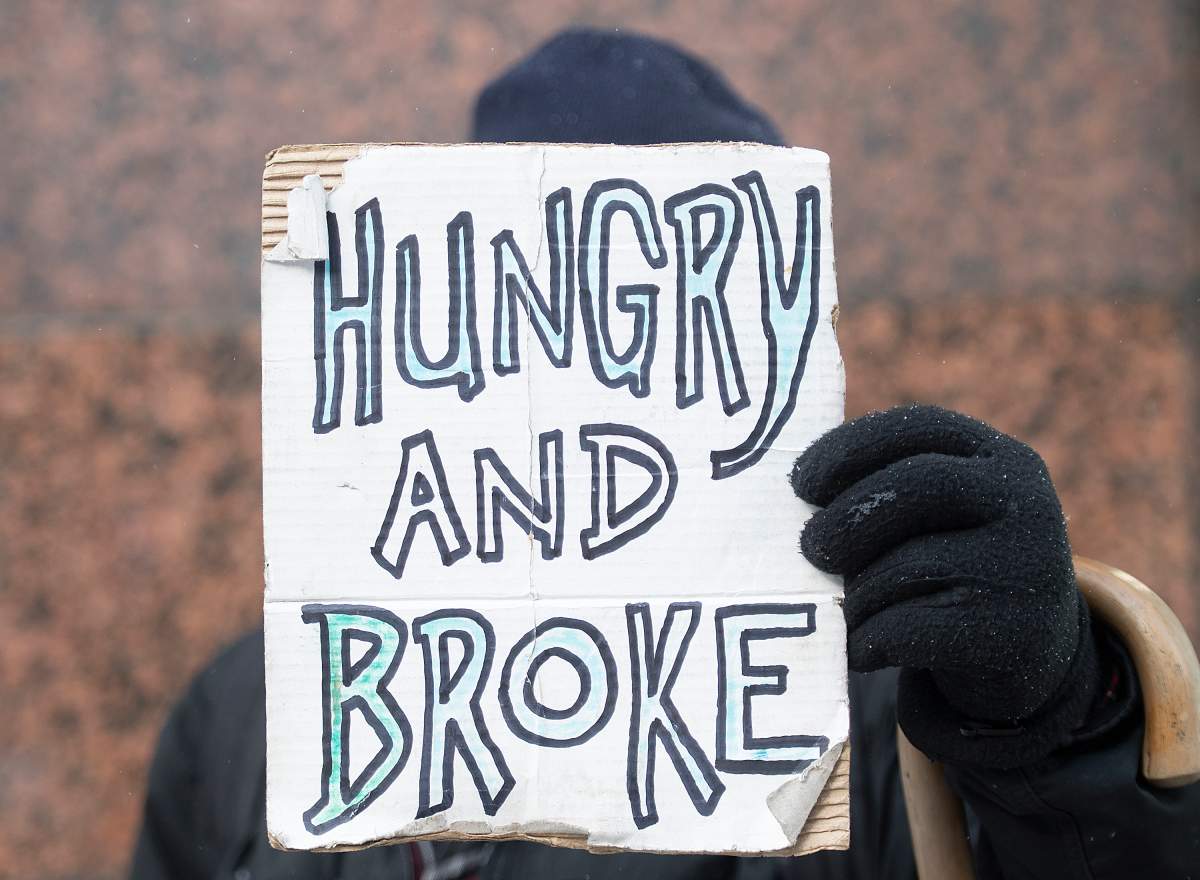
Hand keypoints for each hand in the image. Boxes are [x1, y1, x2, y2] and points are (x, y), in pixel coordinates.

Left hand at [791, 404, 1099, 767]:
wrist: (1032, 655)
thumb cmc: (954, 570)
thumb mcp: (940, 517)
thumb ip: (885, 494)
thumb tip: (785, 503)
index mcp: (999, 458)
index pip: (920, 427)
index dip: (850, 447)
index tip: (800, 481)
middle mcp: (1026, 502)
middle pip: (916, 485)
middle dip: (847, 517)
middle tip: (808, 547)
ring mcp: (1026, 568)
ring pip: (907, 566)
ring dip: (854, 593)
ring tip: (838, 610)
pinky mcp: (1011, 634)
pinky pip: (909, 629)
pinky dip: (866, 640)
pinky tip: (857, 648)